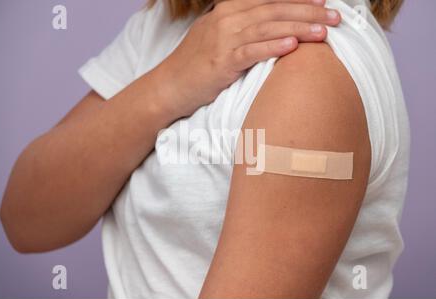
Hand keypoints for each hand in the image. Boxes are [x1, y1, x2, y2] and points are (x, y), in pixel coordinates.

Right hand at [155, 0, 340, 116]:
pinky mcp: (221, 62)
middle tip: (335, 17)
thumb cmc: (195, 64)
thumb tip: (271, 28)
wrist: (168, 86)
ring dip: (299, 28)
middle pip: (274, 10)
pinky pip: (251, 51)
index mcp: (227, 10)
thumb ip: (242, 28)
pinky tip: (293, 45)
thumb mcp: (217, 37)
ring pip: (268, 28)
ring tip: (324, 31)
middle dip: (308, 11)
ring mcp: (223, 39)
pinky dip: (273, 46)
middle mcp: (226, 19)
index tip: (324, 2)